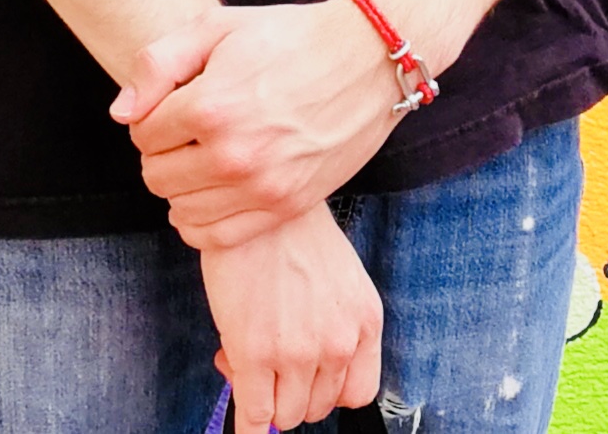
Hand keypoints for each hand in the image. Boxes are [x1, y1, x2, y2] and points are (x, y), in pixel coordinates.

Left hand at [113, 0, 402, 246]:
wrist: (365, 61)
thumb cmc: (288, 37)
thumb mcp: (218, 27)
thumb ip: (158, 64)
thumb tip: (122, 113)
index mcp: (212, 107)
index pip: (143, 134)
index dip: (153, 116)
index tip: (176, 103)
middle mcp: (233, 155)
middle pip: (156, 177)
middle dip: (162, 152)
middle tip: (187, 131)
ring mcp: (261, 188)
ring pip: (181, 211)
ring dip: (182, 186)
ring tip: (204, 157)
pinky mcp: (284, 207)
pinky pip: (216, 238)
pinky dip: (202, 221)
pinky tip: (213, 191)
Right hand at [199, 201, 381, 429]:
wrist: (256, 197)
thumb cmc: (291, 228)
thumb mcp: (337, 274)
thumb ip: (332, 321)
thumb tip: (300, 365)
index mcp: (365, 320)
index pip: (358, 392)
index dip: (327, 390)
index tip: (306, 379)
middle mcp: (338, 342)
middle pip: (318, 406)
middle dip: (289, 389)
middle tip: (267, 360)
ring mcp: (297, 353)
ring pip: (286, 416)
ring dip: (265, 397)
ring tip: (244, 358)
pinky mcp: (254, 356)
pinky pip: (255, 418)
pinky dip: (248, 426)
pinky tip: (242, 416)